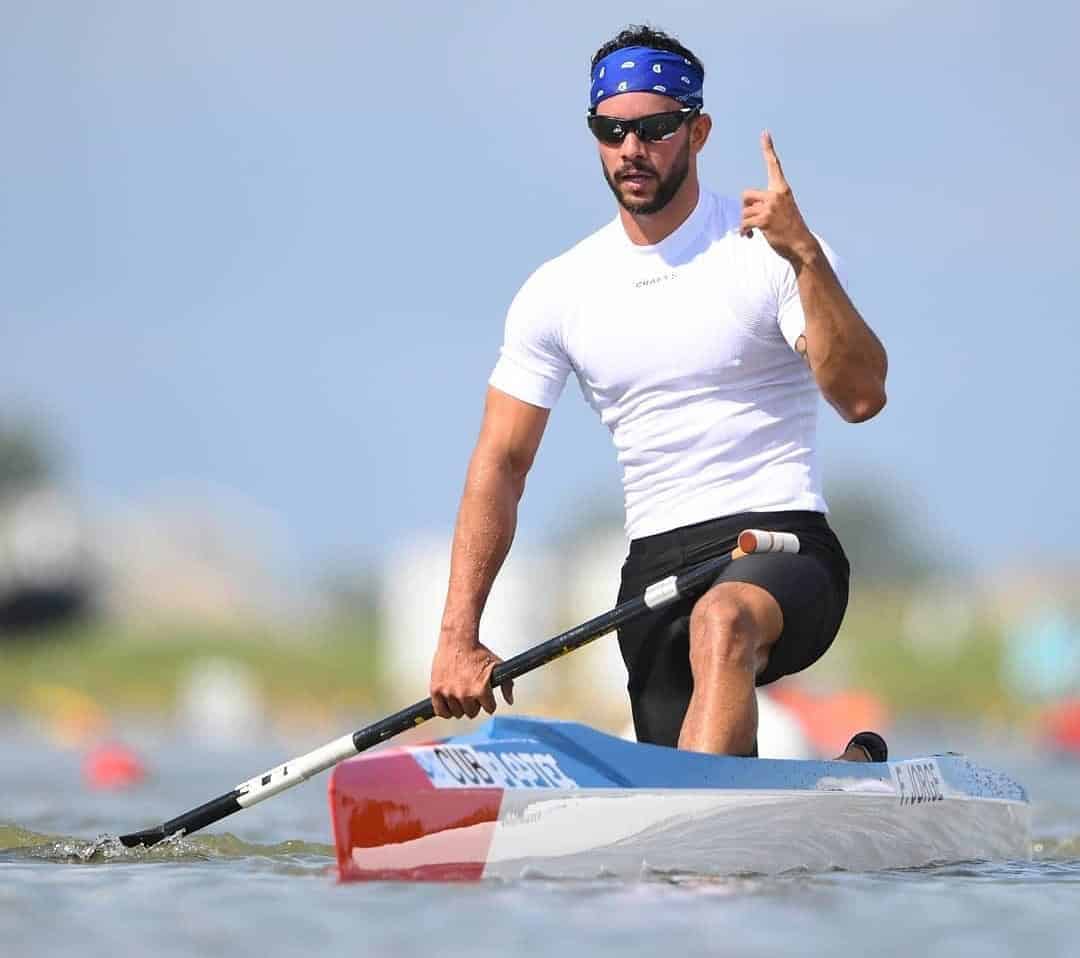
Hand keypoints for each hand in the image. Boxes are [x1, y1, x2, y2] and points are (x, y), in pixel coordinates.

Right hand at [430, 638, 514, 718]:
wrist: (457, 640)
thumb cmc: (477, 651)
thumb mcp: (497, 665)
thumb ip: (506, 684)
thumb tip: (509, 700)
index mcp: (480, 689)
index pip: (489, 709)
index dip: (489, 703)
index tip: (485, 698)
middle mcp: (464, 694)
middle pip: (472, 713)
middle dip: (474, 705)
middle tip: (472, 694)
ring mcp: (449, 693)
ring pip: (457, 713)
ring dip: (460, 706)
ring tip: (461, 695)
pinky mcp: (436, 690)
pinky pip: (441, 711)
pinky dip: (445, 710)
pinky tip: (449, 704)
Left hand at [740, 131, 818, 264]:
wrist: (802, 245)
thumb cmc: (789, 229)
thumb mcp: (781, 210)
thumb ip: (766, 204)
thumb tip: (744, 213)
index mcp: (782, 189)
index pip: (774, 165)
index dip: (768, 149)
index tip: (764, 133)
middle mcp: (776, 195)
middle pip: (745, 194)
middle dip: (744, 208)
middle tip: (752, 218)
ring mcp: (771, 207)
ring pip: (743, 212)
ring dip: (745, 223)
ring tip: (753, 231)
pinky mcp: (764, 220)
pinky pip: (744, 223)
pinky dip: (744, 232)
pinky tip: (750, 236)